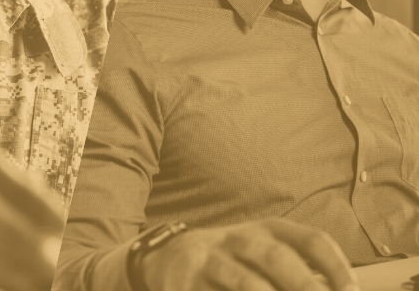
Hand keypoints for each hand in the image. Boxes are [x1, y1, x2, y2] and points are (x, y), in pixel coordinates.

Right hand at [139, 218, 359, 290]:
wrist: (163, 259)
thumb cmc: (227, 262)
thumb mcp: (258, 254)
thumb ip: (295, 269)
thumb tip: (340, 289)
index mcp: (262, 231)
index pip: (306, 238)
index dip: (334, 264)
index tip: (352, 290)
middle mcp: (236, 240)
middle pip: (273, 255)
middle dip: (303, 283)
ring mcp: (209, 261)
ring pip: (243, 281)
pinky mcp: (187, 283)